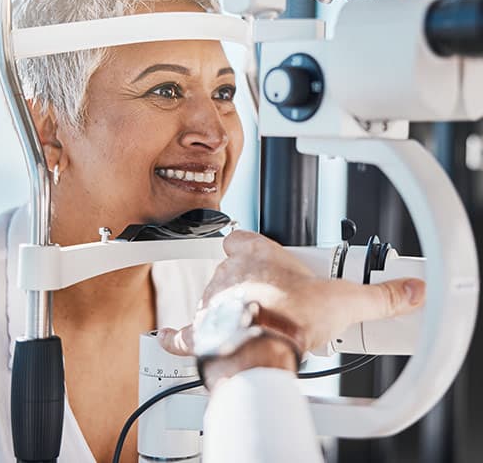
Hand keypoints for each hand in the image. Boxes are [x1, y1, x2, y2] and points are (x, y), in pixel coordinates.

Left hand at [158, 230, 424, 380]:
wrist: (264, 346)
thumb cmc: (294, 317)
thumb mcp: (346, 300)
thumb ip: (381, 295)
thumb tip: (411, 290)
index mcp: (258, 258)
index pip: (243, 238)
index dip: (249, 244)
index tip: (259, 252)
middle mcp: (230, 274)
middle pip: (230, 270)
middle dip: (245, 282)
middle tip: (268, 300)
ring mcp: (212, 302)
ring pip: (211, 297)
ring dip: (224, 307)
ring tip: (248, 323)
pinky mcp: (202, 331)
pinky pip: (185, 330)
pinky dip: (181, 335)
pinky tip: (175, 337)